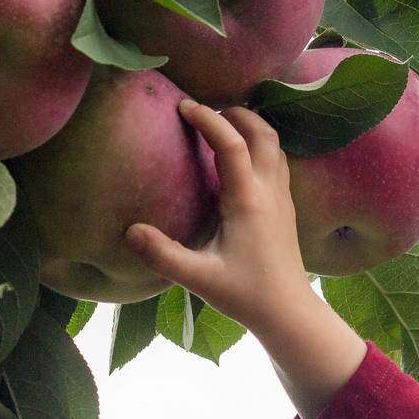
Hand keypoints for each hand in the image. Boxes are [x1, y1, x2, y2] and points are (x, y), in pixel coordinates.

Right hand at [126, 99, 366, 418]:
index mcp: (248, 201)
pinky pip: (278, 162)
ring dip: (253, 126)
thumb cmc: (246, 295)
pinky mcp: (287, 208)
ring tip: (224, 124)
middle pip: (263, 132)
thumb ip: (163, 255)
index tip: (183, 105)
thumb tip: (130, 231)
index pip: (231, 143)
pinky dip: (262, 145)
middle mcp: (270, 192)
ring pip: (276, 145)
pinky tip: (243, 158)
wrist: (289, 312)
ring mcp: (283, 198)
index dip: (207, 119)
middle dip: (235, 113)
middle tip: (205, 110)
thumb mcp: (199, 278)